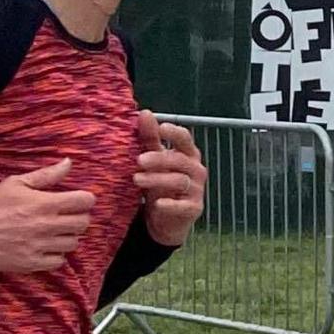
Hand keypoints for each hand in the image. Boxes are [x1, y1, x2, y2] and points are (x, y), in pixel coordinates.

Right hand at [0, 159, 96, 272]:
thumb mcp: (16, 183)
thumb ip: (46, 175)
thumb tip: (68, 163)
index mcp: (44, 203)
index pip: (85, 201)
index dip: (85, 199)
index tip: (78, 200)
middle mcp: (46, 226)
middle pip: (83, 223)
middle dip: (79, 217)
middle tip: (66, 216)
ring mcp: (40, 246)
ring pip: (73, 243)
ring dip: (67, 236)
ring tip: (54, 231)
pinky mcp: (32, 263)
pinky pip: (58, 261)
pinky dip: (56, 255)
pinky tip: (45, 247)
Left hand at [134, 112, 205, 247]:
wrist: (165, 220)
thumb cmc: (160, 185)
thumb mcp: (154, 161)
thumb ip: (150, 139)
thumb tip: (144, 113)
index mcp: (187, 155)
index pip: (185, 139)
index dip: (174, 133)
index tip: (160, 128)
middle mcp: (196, 170)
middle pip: (180, 160)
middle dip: (159, 159)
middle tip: (138, 161)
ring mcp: (197, 190)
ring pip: (179, 181)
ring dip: (157, 179)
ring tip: (136, 179)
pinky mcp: (193, 209)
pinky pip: (182, 205)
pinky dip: (170, 204)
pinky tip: (157, 203)